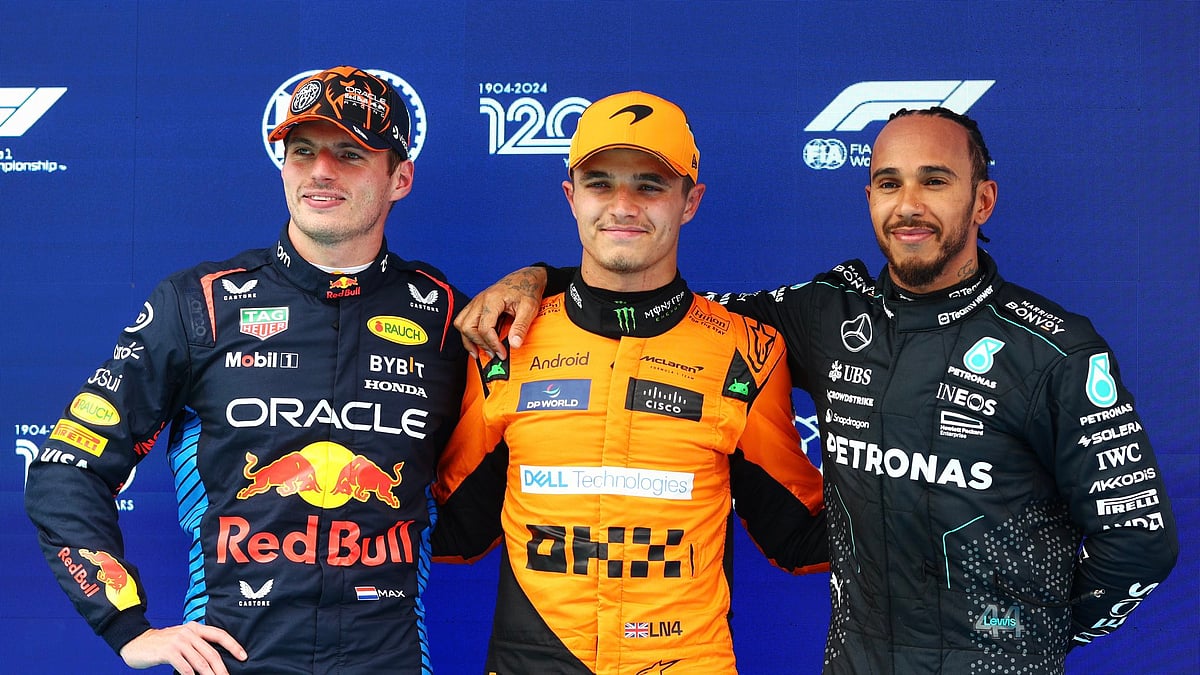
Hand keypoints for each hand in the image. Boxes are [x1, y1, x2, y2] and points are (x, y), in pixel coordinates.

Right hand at [120, 622, 246, 673]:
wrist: (137, 643)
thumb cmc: (162, 644)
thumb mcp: (182, 638)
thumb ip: (197, 644)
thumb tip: (215, 659)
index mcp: (195, 628)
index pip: (219, 634)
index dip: (233, 645)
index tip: (243, 656)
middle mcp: (188, 632)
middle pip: (211, 653)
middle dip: (222, 669)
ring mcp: (178, 642)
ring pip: (200, 662)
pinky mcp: (168, 652)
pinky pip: (185, 668)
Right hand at [455, 266, 546, 359]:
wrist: (526, 278)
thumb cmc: (527, 289)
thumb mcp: (529, 308)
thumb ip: (521, 327)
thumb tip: (514, 344)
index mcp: (492, 300)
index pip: (484, 328)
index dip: (492, 344)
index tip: (502, 353)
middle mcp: (480, 300)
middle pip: (467, 327)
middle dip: (479, 343)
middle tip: (493, 354)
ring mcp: (476, 302)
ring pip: (461, 324)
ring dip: (469, 340)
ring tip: (479, 352)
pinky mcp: (477, 305)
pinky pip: (464, 320)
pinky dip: (467, 333)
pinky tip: (476, 343)